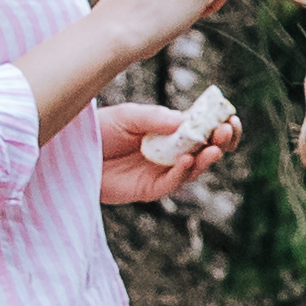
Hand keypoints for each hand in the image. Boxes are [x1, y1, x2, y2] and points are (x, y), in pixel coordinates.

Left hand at [96, 89, 239, 203]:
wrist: (74, 153)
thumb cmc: (101, 130)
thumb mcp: (129, 116)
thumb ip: (155, 118)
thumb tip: (185, 121)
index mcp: (171, 131)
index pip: (204, 129)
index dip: (220, 125)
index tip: (231, 117)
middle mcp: (171, 152)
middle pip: (205, 150)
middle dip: (220, 142)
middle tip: (226, 132)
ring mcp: (162, 171)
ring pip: (193, 169)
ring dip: (206, 159)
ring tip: (212, 149)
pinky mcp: (149, 189)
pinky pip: (171, 184)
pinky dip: (181, 172)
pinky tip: (186, 160)